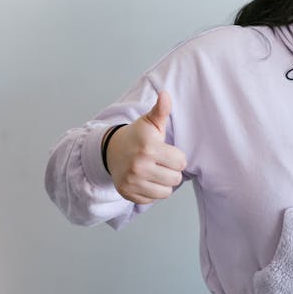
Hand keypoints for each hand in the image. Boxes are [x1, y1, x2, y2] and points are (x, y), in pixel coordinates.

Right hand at [105, 90, 187, 204]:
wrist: (111, 150)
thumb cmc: (137, 136)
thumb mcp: (149, 122)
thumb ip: (161, 110)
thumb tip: (165, 94)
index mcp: (148, 147)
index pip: (181, 162)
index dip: (176, 157)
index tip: (166, 152)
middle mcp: (139, 166)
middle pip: (175, 178)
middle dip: (171, 170)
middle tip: (159, 162)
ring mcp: (132, 181)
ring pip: (166, 192)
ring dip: (163, 183)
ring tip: (154, 171)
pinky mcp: (127, 193)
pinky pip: (152, 199)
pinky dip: (151, 192)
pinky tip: (144, 180)